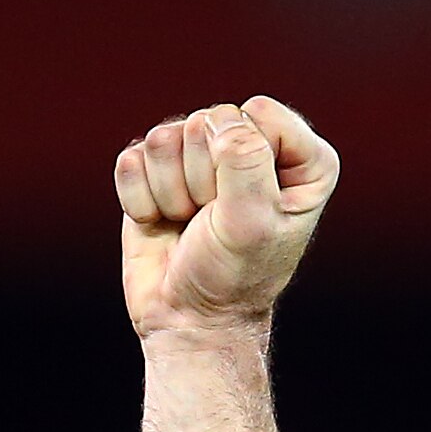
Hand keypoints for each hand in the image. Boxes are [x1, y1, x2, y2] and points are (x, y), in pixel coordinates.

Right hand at [117, 97, 337, 342]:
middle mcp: (251, 147)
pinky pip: (131, 161)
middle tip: (214, 223)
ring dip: (171, 193)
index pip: (258, 112)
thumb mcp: (254, 221)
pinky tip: (163, 223)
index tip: (248, 208)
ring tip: (191, 224)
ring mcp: (199, 156)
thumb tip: (215, 120)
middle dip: (202, 181)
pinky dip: (141, 200)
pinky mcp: (156, 171)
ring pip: (163, 137)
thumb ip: (245, 160)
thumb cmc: (235, 276)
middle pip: (207, 122)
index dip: (242, 158)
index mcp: (299, 158)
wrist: (190, 319)